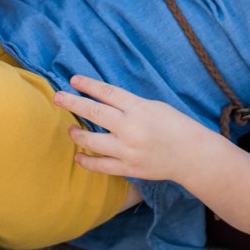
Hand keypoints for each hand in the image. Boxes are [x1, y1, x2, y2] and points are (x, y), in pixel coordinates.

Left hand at [54, 74, 207, 183]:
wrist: (192, 156)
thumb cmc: (174, 125)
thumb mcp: (153, 106)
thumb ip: (127, 104)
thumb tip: (100, 100)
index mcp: (139, 108)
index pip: (106, 93)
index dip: (87, 85)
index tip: (73, 80)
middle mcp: (131, 129)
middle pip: (94, 113)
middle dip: (72, 103)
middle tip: (57, 97)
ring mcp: (129, 151)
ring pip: (92, 142)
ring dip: (76, 134)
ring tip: (70, 129)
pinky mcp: (129, 169)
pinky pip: (101, 166)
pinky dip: (86, 161)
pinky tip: (78, 156)